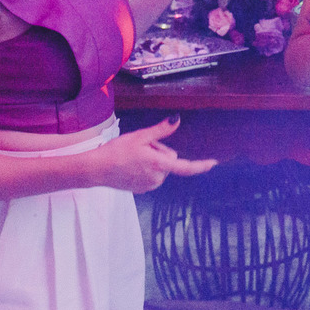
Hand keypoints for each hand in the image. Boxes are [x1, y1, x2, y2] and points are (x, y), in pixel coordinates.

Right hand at [96, 116, 216, 192]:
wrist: (96, 169)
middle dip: (159, 152)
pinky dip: (145, 169)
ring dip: (151, 160)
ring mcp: (149, 185)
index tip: (213, 163)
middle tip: (141, 147)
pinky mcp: (141, 189)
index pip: (186, 167)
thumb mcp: (140, 136)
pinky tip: (131, 165)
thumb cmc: (117, 151)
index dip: (201, 165)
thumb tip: (177, 120)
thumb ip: (161, 130)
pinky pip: (151, 175)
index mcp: (159, 165)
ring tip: (133, 157)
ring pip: (159, 168)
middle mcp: (157, 178)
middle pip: (169, 160)